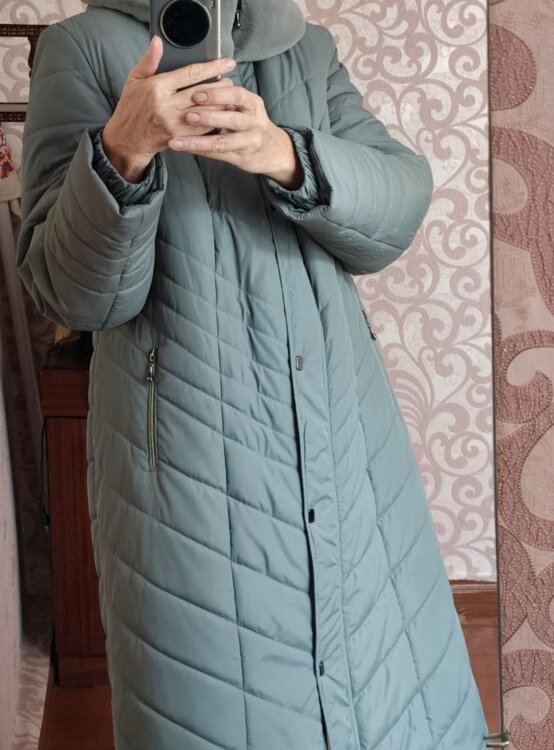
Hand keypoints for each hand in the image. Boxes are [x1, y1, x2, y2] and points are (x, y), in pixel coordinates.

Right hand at [101, 35, 237, 182]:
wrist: (127, 139)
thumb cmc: (131, 108)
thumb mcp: (134, 80)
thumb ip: (149, 61)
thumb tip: (157, 41)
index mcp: (158, 87)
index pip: (191, 73)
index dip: (212, 67)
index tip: (226, 63)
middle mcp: (167, 105)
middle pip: (202, 93)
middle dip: (220, 86)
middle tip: (230, 81)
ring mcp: (174, 123)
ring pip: (205, 111)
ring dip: (221, 104)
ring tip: (230, 97)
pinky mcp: (180, 137)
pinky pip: (202, 129)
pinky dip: (214, 121)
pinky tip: (221, 115)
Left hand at [168, 85, 304, 189]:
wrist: (274, 150)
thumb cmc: (254, 124)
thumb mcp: (247, 106)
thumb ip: (228, 97)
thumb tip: (200, 82)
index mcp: (253, 104)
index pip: (237, 95)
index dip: (217, 94)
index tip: (197, 93)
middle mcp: (254, 123)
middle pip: (233, 119)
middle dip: (209, 117)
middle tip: (189, 115)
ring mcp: (249, 143)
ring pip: (223, 142)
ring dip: (200, 140)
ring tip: (179, 140)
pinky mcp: (241, 158)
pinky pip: (218, 154)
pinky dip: (200, 151)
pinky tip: (185, 148)